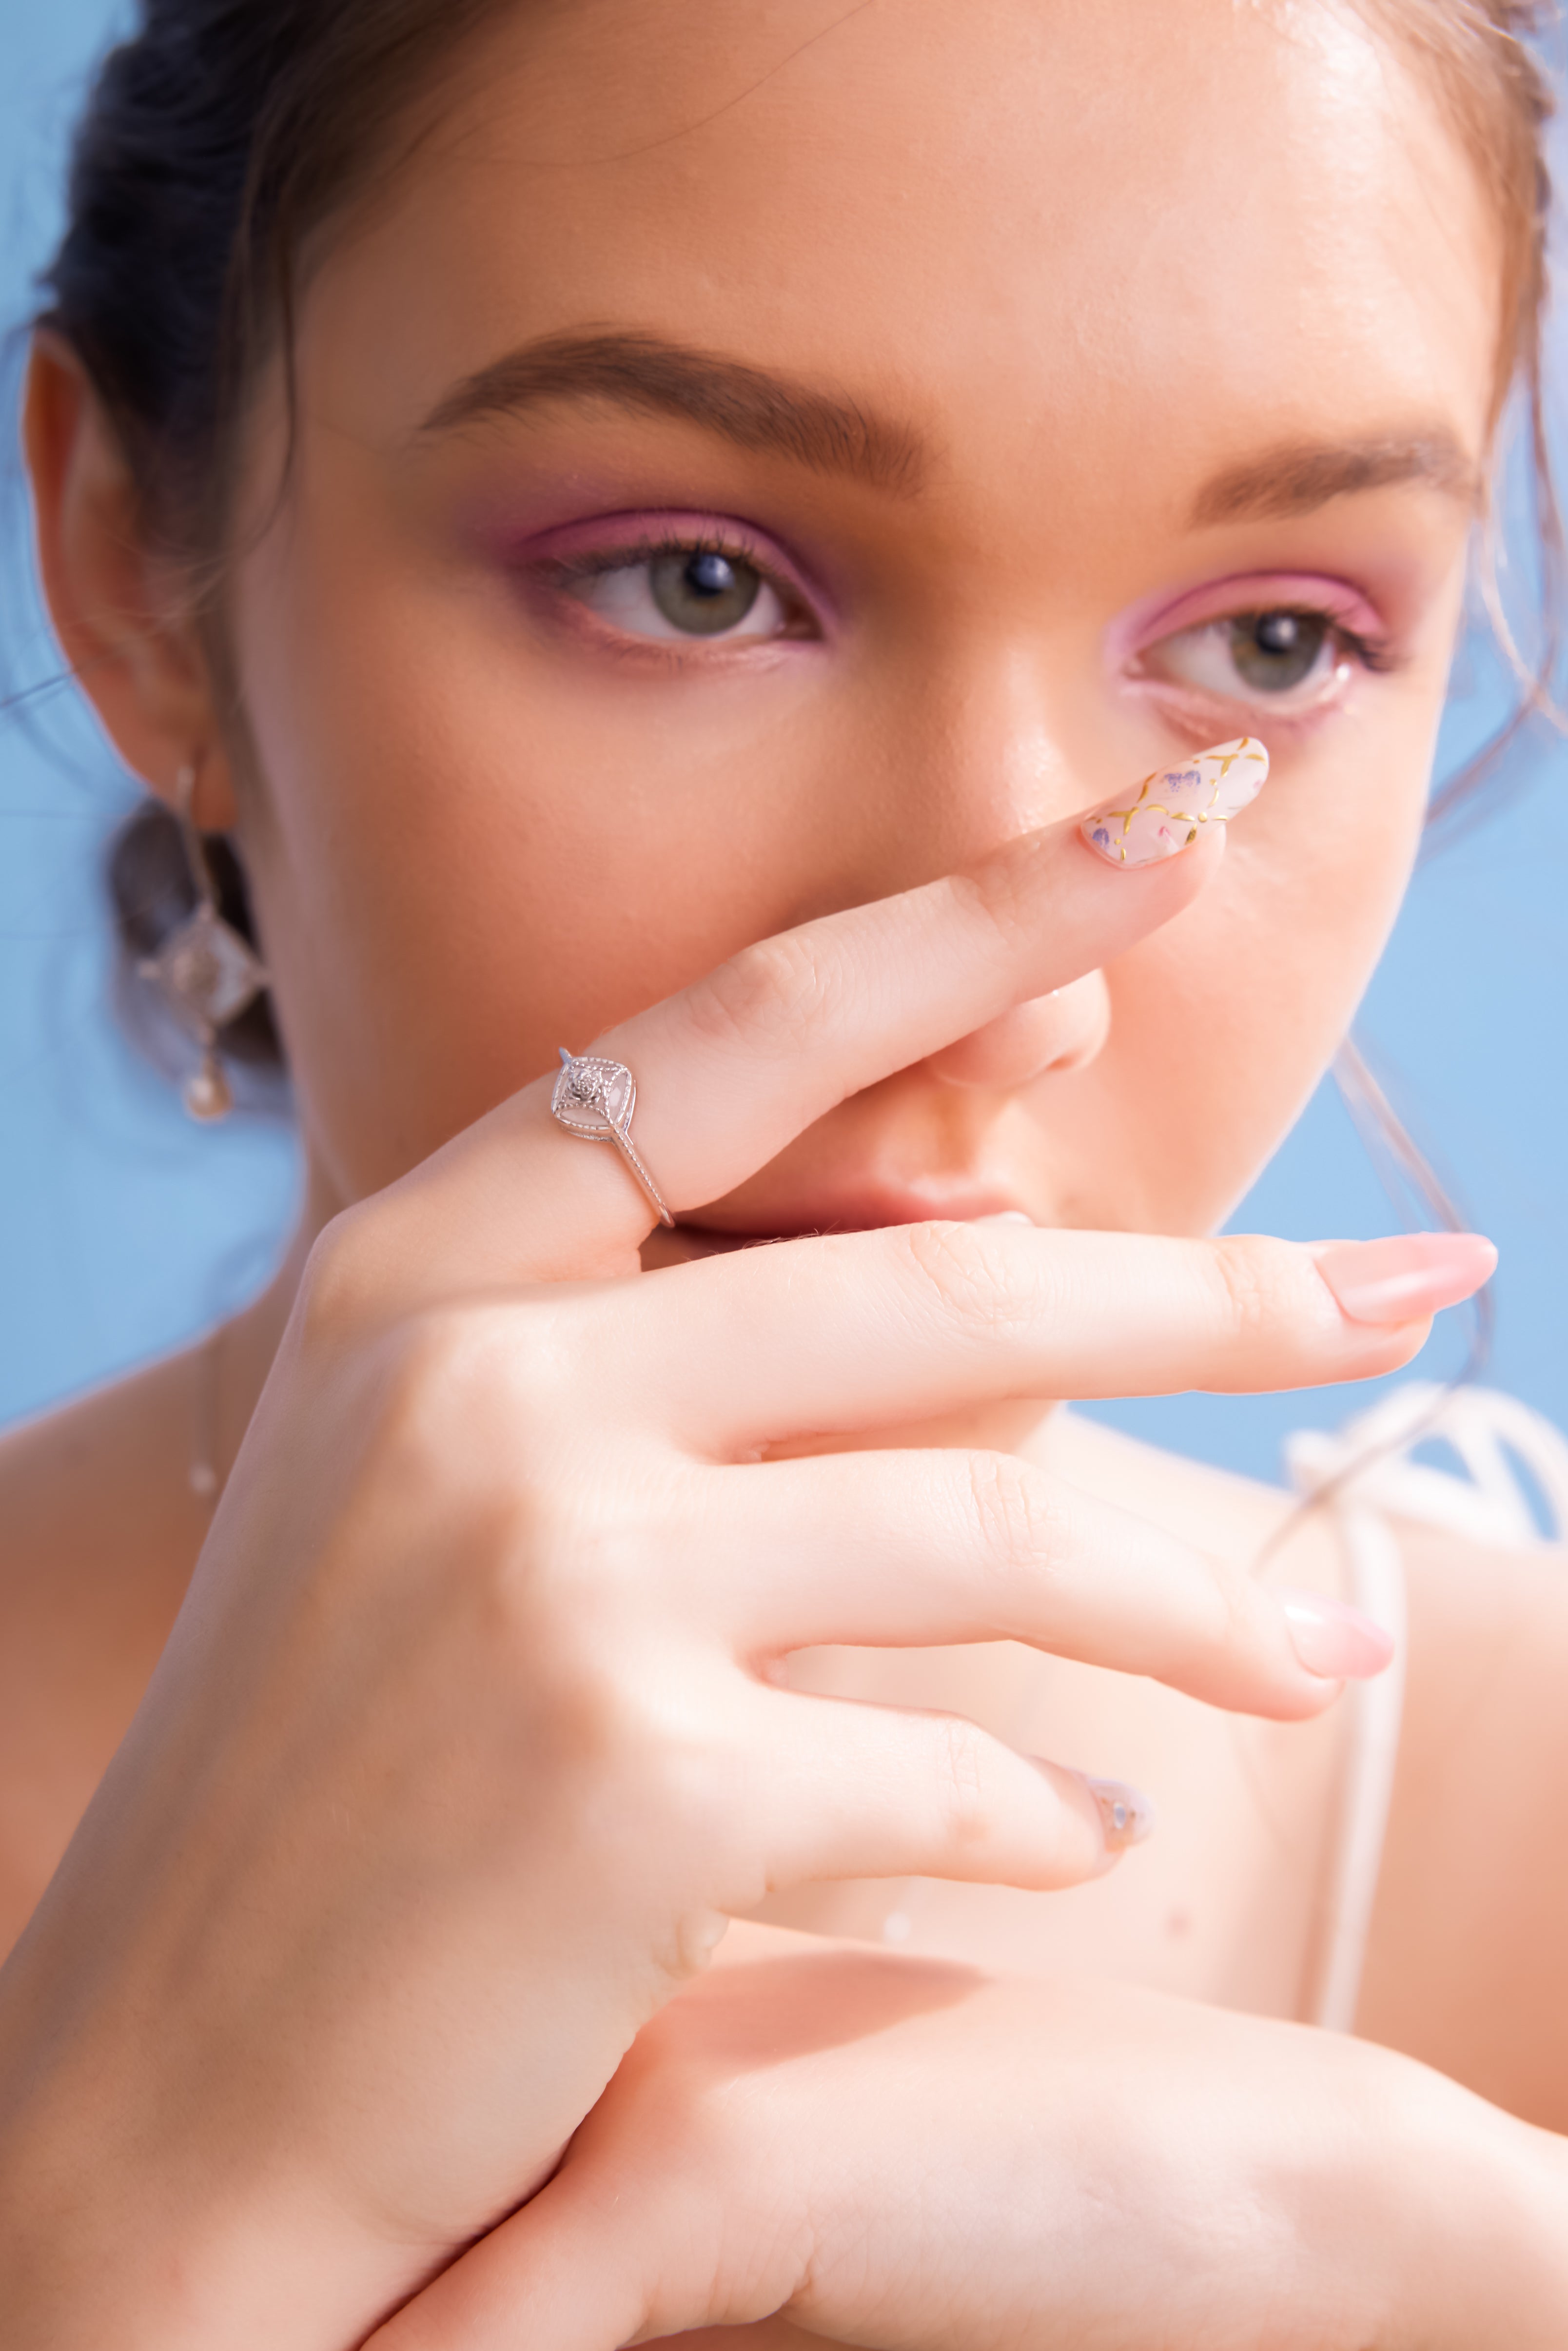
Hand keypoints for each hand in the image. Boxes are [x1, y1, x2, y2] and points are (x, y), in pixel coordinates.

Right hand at [0, 809, 1475, 2349]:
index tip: (1173, 838)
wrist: (168, 2079)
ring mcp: (544, 1569)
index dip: (979, 919)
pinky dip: (1044, 1807)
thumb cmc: (344, 1769)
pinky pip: (948, 1763)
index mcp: (424, 1263)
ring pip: (991, 1526)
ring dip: (1197, 1609)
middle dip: (1217, 1290)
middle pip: (946, 1284)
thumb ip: (688, 1347)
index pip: (750, 1034)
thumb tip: (997, 1238)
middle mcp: (476, 1379)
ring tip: (1322, 1659)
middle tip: (1418, 1293)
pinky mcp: (626, 1781)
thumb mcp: (464, 1490)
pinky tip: (1081, 1829)